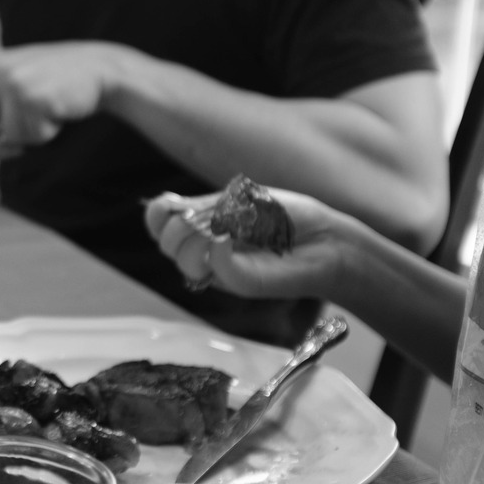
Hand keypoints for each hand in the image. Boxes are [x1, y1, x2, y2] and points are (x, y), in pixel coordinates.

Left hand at [0, 42, 117, 156]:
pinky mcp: (30, 94)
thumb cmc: (57, 84)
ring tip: (44, 118)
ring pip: (3, 136)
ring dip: (26, 139)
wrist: (98, 69)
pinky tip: (56, 112)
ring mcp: (10, 80)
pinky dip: (45, 135)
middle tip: (16, 148)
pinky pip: (28, 136)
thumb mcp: (16, 86)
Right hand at [144, 189, 352, 299]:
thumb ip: (207, 205)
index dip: (158, 214)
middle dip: (180, 224)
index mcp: (201, 227)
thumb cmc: (289, 218)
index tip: (174, 203)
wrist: (326, 241)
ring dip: (199, 236)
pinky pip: (215, 264)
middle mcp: (204, 251)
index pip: (159, 222)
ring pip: (183, 259)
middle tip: (210, 217)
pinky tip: (234, 236)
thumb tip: (171, 205)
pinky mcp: (240, 283)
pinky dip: (219, 246)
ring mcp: (220, 270)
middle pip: (166, 241)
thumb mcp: (242, 200)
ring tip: (227, 228)